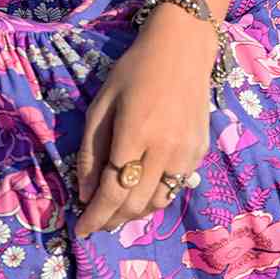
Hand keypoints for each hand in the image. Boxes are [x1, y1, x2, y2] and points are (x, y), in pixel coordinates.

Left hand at [74, 5, 218, 236]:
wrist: (183, 49)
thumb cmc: (135, 70)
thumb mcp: (102, 104)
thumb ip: (91, 151)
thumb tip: (85, 194)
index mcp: (135, 135)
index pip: (112, 192)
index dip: (94, 216)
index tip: (80, 229)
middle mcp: (165, 150)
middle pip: (135, 205)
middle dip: (111, 220)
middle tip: (95, 222)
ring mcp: (187, 154)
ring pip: (158, 202)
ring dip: (134, 214)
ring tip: (115, 211)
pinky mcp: (199, 152)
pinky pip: (175, 188)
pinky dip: (155, 198)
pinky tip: (141, 192)